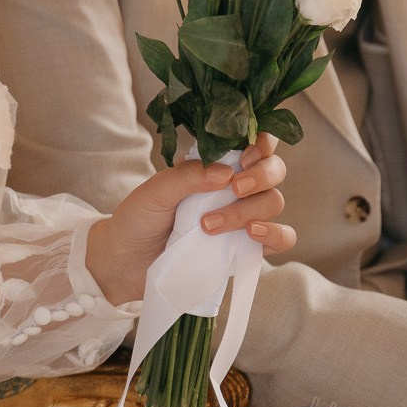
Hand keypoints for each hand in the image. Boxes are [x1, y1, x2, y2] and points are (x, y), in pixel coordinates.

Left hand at [85, 133, 295, 307]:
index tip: (244, 157)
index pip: (255, 143)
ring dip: (250, 210)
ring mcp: (243, 218)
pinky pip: (281, 239)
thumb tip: (228, 172)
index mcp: (215, 164)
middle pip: (274, 171)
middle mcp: (235, 187)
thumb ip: (189, 176)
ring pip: (274, 202)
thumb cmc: (138, 218)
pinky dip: (275, 234)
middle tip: (234, 189)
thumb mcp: (156, 190)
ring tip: (210, 225)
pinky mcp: (246, 248)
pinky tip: (252, 234)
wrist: (125, 262)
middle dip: (261, 176)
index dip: (262, 143)